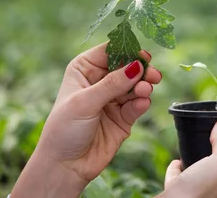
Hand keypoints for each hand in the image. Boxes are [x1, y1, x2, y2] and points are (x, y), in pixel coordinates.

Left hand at [12, 43, 162, 197]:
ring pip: (136, 84)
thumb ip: (112, 84)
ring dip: (143, 86)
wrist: (65, 167)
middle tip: (152, 75)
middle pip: (128, 66)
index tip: (143, 56)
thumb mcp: (85, 102)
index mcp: (84, 69)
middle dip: (141, 69)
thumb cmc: (64, 130)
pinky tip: (142, 104)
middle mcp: (100, 81)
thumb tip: (136, 66)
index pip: (110, 51)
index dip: (127, 50)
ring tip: (145, 91)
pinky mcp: (124, 116)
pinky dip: (142, 102)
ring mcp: (113, 98)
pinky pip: (138, 103)